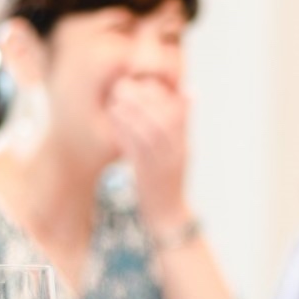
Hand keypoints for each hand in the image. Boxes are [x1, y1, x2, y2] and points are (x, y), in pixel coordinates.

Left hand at [108, 76, 191, 231]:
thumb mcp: (175, 157)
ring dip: (133, 112)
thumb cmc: (167, 185)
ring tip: (116, 98)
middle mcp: (177, 153)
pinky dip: (126, 131)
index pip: (179, 114)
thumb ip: (176, 132)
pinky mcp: (148, 175)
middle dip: (145, 99)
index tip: (144, 82)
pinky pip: (137, 149)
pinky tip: (114, 119)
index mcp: (184, 147)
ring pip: (151, 131)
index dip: (162, 95)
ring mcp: (164, 164)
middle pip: (164, 119)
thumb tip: (180, 104)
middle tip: (125, 85)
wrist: (168, 217)